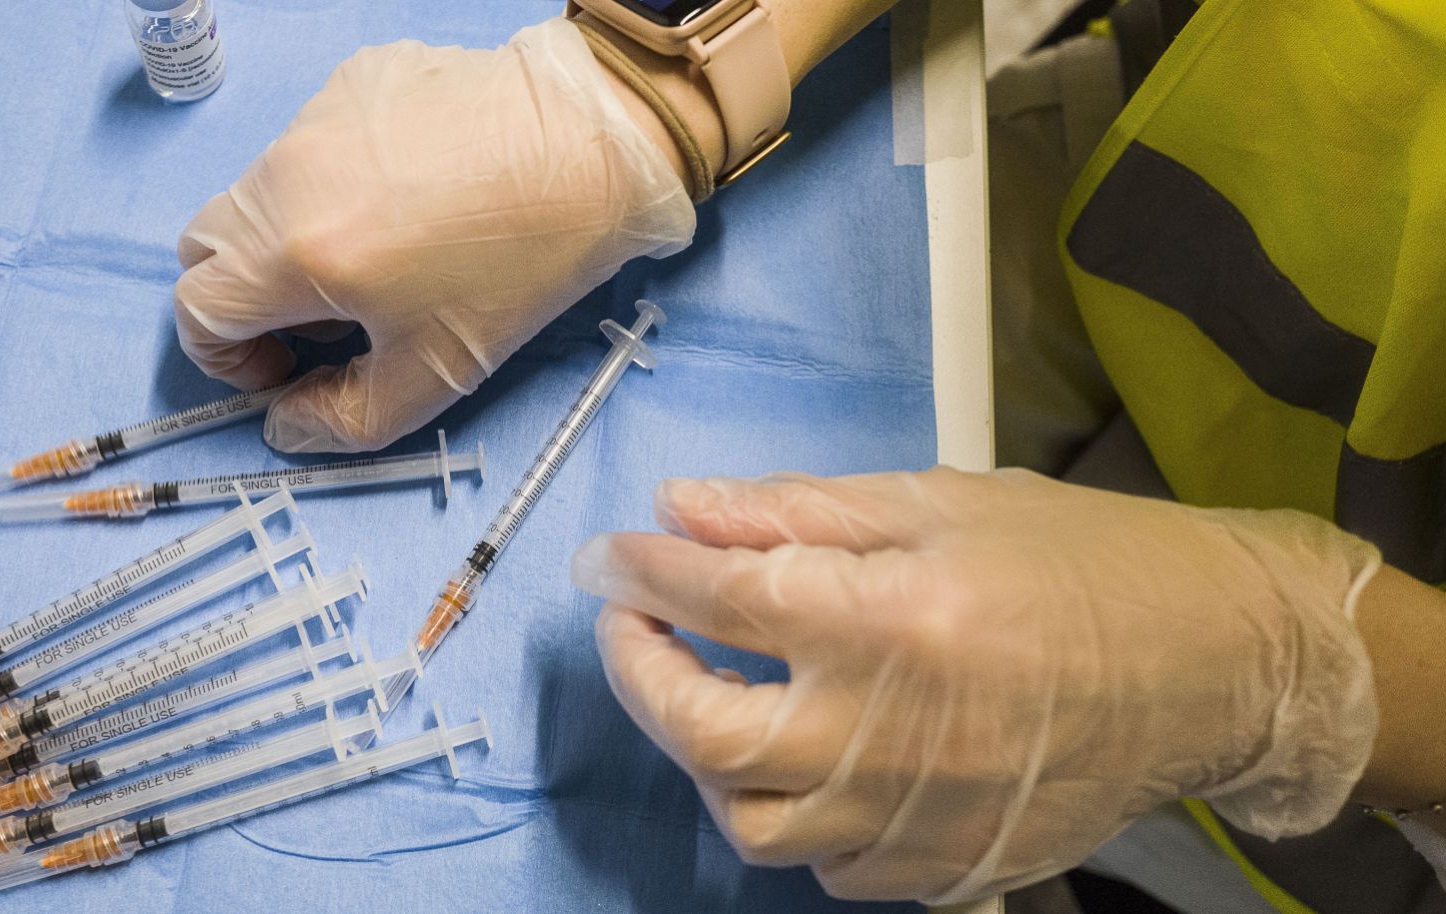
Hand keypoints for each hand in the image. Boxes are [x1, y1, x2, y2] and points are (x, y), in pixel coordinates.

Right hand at [174, 19, 693, 451]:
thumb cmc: (518, 267)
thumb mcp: (431, 377)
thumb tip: (285, 423)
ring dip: (290, 238)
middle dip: (243, 298)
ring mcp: (316, 117)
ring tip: (380, 258)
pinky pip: (314, 141)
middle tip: (321, 322)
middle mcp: (285, 175)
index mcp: (291, 253)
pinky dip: (337, 181)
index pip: (195, 310)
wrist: (595, 151)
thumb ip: (339, 421)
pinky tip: (413, 197)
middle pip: (207, 247)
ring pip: (261, 191)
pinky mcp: (357, 79)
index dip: (224, 359)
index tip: (283, 370)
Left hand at [571, 468, 1381, 902]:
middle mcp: (885, 736)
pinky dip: (787, 813)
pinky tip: (798, 758)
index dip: (641, 575)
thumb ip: (796, 510)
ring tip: (711, 694)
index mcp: (887, 622)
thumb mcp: (939, 502)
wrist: (1220, 664)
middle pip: (703, 732)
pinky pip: (825, 867)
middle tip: (632, 626)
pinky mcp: (946, 870)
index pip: (716, 600)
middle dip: (639, 674)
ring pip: (749, 822)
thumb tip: (678, 509)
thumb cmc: (1082, 562)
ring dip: (704, 757)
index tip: (607, 558)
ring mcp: (913, 820)